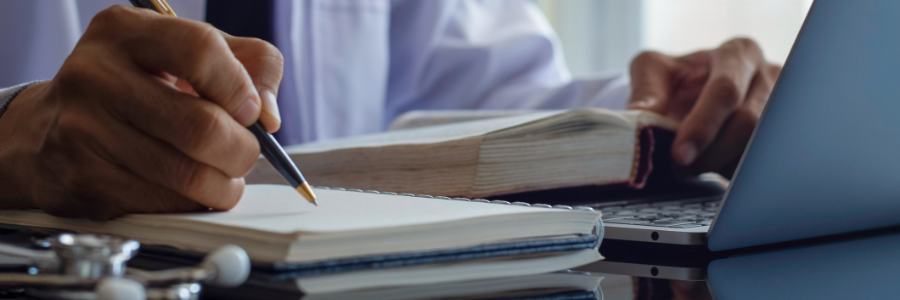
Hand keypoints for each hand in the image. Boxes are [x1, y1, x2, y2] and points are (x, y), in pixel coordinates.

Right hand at [0, 5, 283, 219]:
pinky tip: (187, 189)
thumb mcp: (188, 54)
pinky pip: (163, 204)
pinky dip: (191, 203)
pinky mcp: (81, 181)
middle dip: (242, 150)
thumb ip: (248, 64)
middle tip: (244, 153)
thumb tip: (269, 117)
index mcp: (124, 32)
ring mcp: (81, 131)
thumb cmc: (138, 85)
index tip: (250, 110)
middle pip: (200, 126)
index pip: (199, 50)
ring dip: (224, 185)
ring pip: (186, 175)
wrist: (51, 127)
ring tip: (223, 176)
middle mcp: (94, 76)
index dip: (240, 87)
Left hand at [628, 38, 781, 177]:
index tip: (680, 154)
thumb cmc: (676, 78)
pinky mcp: (777, 138)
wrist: (693, 95)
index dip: (703, 125)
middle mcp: (767, 77)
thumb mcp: (653, 70)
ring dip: (720, 164)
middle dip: (710, 152)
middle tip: (680, 166)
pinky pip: (761, 164)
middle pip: (748, 122)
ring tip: (691, 166)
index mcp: (738, 54)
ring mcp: (779, 110)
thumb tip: (638, 116)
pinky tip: (711, 168)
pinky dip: (730, 171)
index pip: (726, 90)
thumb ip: (646, 91)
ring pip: (757, 147)